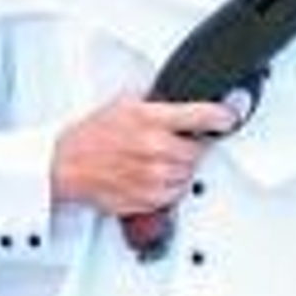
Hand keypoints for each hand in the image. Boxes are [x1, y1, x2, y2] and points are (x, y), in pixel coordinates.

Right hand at [51, 94, 236, 215]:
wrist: (65, 165)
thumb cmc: (92, 135)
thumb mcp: (125, 103)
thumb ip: (159, 101)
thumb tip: (186, 96)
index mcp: (151, 119)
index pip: (203, 116)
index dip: (222, 116)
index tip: (230, 116)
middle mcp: (154, 148)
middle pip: (198, 149)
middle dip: (190, 145)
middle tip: (172, 142)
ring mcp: (151, 176)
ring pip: (189, 172)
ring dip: (180, 167)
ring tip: (157, 160)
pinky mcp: (146, 198)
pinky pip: (175, 193)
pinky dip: (169, 186)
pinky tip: (152, 175)